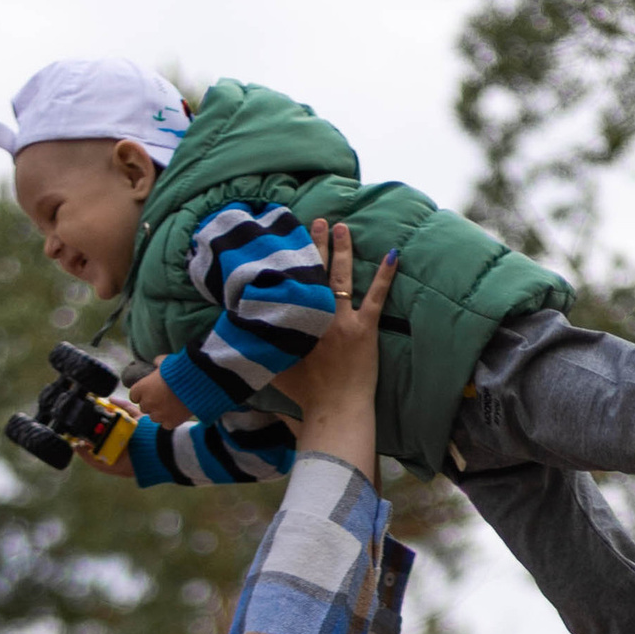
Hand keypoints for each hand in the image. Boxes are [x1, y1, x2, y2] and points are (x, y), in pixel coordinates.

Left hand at [124, 367, 190, 430]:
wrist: (198, 382)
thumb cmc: (181, 369)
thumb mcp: (166, 361)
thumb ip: (158, 363)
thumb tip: (156, 362)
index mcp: (142, 387)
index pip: (134, 395)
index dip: (142, 393)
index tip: (150, 391)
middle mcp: (147, 402)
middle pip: (144, 407)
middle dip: (151, 403)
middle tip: (162, 397)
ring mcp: (159, 414)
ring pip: (154, 417)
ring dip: (160, 412)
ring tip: (171, 405)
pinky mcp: (171, 422)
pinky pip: (166, 424)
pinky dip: (171, 420)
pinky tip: (177, 412)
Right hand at [285, 220, 394, 478]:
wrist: (334, 411)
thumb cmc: (306, 395)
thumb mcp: (274, 368)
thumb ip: (261, 348)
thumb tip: (241, 334)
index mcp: (296, 323)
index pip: (291, 285)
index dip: (289, 262)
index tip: (284, 242)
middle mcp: (318, 315)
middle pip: (316, 273)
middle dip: (315, 245)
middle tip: (315, 222)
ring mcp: (343, 321)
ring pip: (342, 277)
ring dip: (342, 250)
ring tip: (341, 228)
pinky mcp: (366, 329)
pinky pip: (377, 296)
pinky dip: (386, 275)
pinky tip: (393, 255)